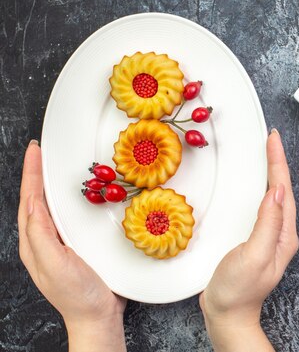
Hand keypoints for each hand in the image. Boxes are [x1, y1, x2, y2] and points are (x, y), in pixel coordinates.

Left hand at [18, 141, 126, 351]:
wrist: (98, 316)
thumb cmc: (77, 294)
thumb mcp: (55, 264)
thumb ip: (42, 236)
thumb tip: (35, 205)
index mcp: (35, 243)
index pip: (30, 200)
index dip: (31, 174)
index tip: (35, 151)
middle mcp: (45, 240)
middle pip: (38, 200)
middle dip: (38, 175)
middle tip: (43, 152)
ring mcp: (62, 242)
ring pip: (54, 207)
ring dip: (54, 185)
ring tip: (57, 167)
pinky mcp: (80, 245)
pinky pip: (71, 217)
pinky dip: (73, 201)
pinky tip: (82, 195)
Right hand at [199, 129, 298, 351]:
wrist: (227, 314)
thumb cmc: (238, 290)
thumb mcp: (253, 256)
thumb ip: (267, 224)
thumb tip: (277, 192)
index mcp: (283, 235)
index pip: (283, 189)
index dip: (278, 162)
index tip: (272, 139)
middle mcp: (280, 233)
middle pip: (282, 189)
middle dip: (277, 161)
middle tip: (271, 139)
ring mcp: (268, 235)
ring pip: (273, 195)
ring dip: (271, 172)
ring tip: (267, 152)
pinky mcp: (255, 238)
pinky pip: (261, 205)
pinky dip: (260, 187)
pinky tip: (255, 183)